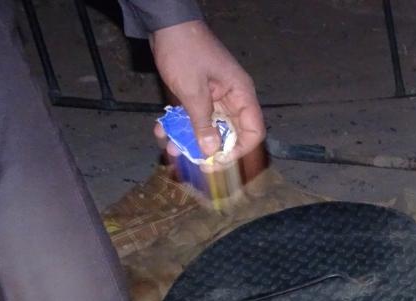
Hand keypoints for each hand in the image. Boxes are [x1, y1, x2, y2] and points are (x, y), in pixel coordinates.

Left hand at [150, 20, 263, 162]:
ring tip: (170, 147)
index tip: (218, 160)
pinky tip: (162, 130)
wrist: (165, 24)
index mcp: (240, 94)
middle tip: (193, 161)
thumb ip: (202, 122)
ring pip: (208, 128)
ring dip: (189, 140)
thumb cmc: (185, 50)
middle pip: (229, 134)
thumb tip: (210, 151)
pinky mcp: (198, 95)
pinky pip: (193, 117)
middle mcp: (231, 98)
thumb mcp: (192, 90)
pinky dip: (179, 126)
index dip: (239, 149)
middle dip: (209, 149)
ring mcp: (214, 97)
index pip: (253, 131)